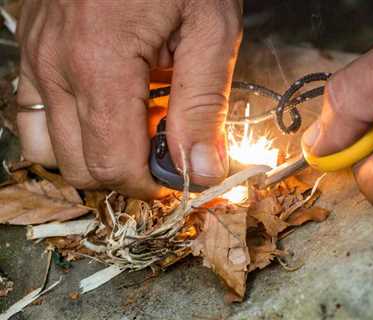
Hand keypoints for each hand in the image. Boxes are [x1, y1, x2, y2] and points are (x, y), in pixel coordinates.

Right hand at [16, 0, 241, 198]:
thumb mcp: (211, 30)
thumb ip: (204, 107)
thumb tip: (201, 171)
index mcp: (100, 63)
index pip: (114, 164)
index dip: (151, 184)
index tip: (181, 176)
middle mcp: (56, 65)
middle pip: (80, 167)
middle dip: (127, 174)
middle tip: (165, 151)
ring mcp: (37, 58)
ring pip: (53, 149)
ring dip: (98, 154)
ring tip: (137, 128)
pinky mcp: (35, 52)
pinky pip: (36, 116)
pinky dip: (73, 130)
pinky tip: (108, 109)